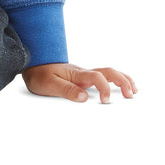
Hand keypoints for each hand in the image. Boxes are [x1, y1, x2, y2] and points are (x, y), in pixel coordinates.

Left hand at [22, 62, 136, 103]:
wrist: (32, 63)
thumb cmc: (39, 74)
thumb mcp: (49, 84)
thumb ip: (66, 90)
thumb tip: (84, 97)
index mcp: (77, 74)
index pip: (97, 78)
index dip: (104, 89)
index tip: (106, 102)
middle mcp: (83, 73)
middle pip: (108, 72)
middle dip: (123, 81)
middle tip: (131, 94)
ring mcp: (83, 74)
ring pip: (107, 72)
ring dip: (122, 79)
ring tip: (133, 90)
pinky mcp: (81, 78)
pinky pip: (102, 76)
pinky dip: (114, 80)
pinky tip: (118, 86)